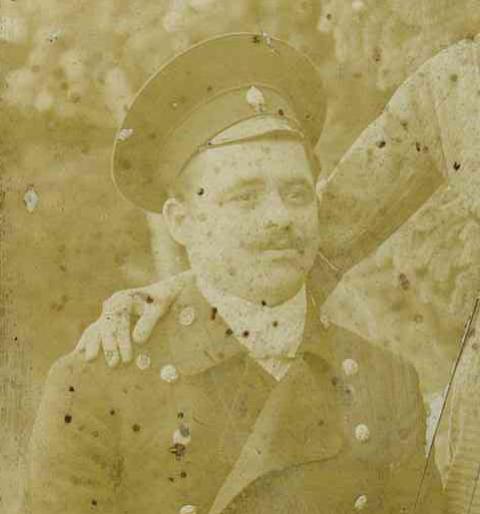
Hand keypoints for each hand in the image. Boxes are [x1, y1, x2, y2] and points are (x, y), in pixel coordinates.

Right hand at [74, 271, 193, 366]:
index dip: (121, 340)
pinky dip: (87, 341)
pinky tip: (81, 354)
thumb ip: (148, 321)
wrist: (162, 291)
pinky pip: (93, 332)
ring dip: (92, 344)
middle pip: (106, 326)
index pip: (119, 321)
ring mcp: (108, 314)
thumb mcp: (160, 306)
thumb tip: (137, 340)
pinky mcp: (107, 322)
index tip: (127, 358)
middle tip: (114, 364)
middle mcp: (112, 305)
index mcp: (123, 299)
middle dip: (108, 346)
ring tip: (89, 360)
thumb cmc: (162, 299)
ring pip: (95, 328)